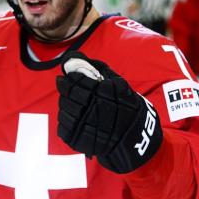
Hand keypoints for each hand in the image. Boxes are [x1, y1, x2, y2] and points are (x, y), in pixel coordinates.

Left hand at [56, 51, 162, 173]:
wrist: (135, 138)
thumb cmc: (126, 107)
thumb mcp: (118, 84)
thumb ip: (98, 69)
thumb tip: (75, 57)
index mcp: (102, 93)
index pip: (76, 80)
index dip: (71, 76)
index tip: (70, 76)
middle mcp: (92, 109)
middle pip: (68, 94)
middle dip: (65, 88)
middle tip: (66, 86)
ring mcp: (84, 126)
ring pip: (63, 109)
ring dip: (65, 104)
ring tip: (73, 104)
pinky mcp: (78, 140)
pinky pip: (63, 127)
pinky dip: (65, 120)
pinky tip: (74, 118)